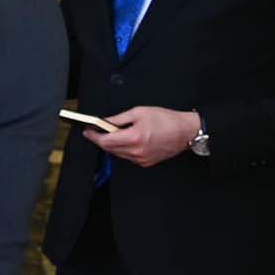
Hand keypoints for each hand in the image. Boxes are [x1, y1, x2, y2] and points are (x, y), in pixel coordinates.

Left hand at [84, 106, 199, 167]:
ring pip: (118, 154)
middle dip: (101, 140)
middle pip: (109, 149)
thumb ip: (118, 118)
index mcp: (134, 138)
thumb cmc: (166, 120)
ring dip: (112, 145)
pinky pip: (128, 157)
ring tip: (114, 134)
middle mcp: (137, 152)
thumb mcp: (139, 112)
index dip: (94, 136)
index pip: (105, 141)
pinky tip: (126, 140)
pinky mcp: (146, 163)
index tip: (88, 131)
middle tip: (97, 130)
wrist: (186, 131)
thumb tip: (105, 121)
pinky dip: (123, 149)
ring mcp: (142, 159)